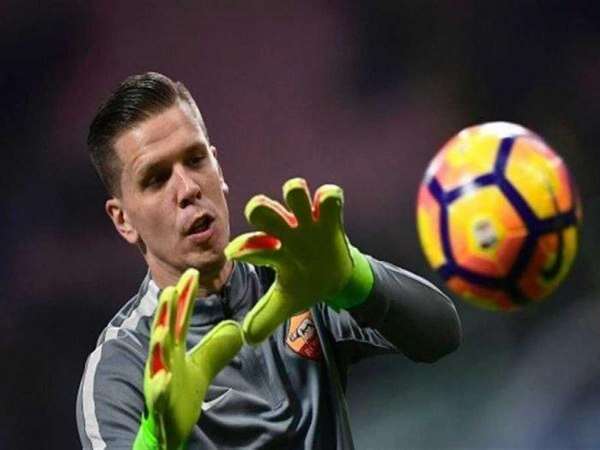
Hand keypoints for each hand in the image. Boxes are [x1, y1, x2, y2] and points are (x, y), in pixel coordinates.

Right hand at [137, 269, 242, 449]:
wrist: (169, 428)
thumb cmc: (180, 393)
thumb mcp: (202, 367)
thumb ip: (216, 347)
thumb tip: (236, 328)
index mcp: (173, 349)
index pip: (180, 317)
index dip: (185, 297)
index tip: (192, 274)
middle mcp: (163, 360)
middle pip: (165, 330)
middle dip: (166, 311)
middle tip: (171, 289)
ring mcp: (159, 380)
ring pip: (156, 359)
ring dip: (157, 343)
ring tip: (161, 327)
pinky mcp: (160, 402)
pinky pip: (158, 393)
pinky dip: (159, 385)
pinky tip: (163, 376)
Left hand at [225, 178, 372, 344]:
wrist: (335, 276)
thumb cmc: (305, 283)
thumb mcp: (287, 302)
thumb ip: (267, 317)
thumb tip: (248, 339)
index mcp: (271, 251)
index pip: (251, 246)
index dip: (244, 248)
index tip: (235, 253)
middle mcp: (284, 232)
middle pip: (264, 211)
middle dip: (262, 209)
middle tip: (259, 211)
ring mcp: (307, 221)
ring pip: (294, 196)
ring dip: (294, 195)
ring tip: (298, 198)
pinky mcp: (330, 217)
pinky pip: (329, 198)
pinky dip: (328, 197)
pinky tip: (328, 200)